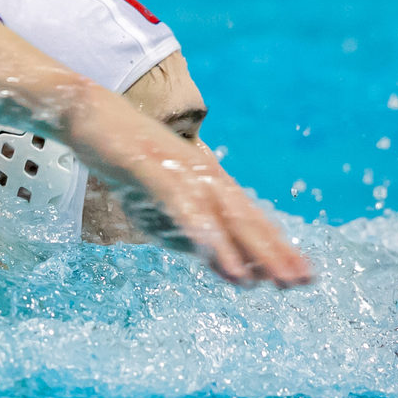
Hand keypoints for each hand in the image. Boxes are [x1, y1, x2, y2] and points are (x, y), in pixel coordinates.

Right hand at [63, 83, 312, 287]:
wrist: (93, 114)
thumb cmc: (130, 163)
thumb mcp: (164, 208)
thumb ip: (196, 236)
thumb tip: (231, 270)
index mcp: (211, 185)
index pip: (251, 222)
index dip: (277, 249)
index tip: (304, 277)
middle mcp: (205, 177)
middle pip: (246, 219)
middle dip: (274, 253)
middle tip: (301, 282)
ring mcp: (182, 170)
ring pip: (221, 213)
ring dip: (245, 247)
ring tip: (265, 279)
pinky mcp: (154, 167)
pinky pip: (181, 203)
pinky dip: (199, 228)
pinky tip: (214, 251)